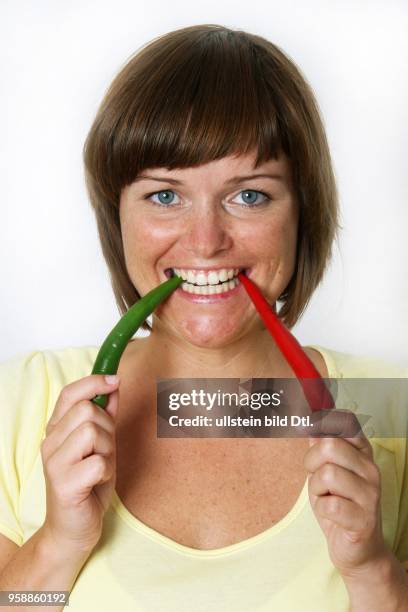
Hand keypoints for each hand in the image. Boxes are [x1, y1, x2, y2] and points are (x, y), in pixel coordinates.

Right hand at [40, 375, 119, 554]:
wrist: (73, 529)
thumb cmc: (88, 484)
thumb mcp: (101, 445)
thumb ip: (105, 416)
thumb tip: (114, 385)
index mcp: (56, 430)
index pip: (70, 394)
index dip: (94, 382)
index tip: (115, 380)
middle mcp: (50, 443)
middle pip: (87, 411)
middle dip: (108, 428)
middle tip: (104, 450)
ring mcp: (54, 463)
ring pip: (93, 432)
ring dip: (107, 450)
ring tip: (100, 467)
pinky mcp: (63, 484)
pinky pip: (98, 462)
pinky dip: (106, 471)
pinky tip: (97, 482)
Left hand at [303, 410, 388, 577]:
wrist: (358, 550)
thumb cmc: (340, 505)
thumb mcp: (326, 472)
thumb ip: (320, 447)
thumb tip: (308, 421)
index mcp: (362, 453)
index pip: (347, 422)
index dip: (324, 421)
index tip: (311, 429)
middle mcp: (370, 470)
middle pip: (330, 445)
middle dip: (311, 461)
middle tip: (315, 476)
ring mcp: (370, 494)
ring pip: (327, 474)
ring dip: (316, 488)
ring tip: (325, 497)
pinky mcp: (363, 520)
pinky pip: (329, 504)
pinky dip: (321, 509)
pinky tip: (330, 515)